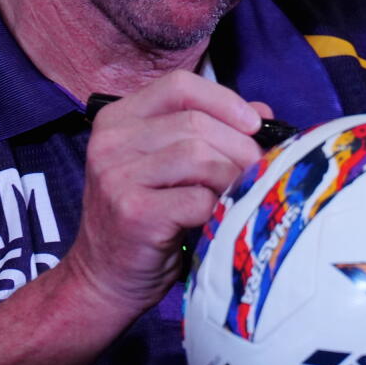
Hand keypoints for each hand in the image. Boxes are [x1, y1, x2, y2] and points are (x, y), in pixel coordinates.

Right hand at [62, 70, 268, 321]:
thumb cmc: (144, 217)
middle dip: (240, 145)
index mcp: (117, 119)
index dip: (224, 100)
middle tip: (260, 169)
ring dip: (233, 177)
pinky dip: (219, 207)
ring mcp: (117, 176)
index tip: (254, 124)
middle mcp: (111, 141)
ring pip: (200, 156)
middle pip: (196, 122)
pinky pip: (197, 198)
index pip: (178, 86)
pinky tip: (218, 217)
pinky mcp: (133, 213)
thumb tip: (262, 111)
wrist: (103, 278)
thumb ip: (207, 131)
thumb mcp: (167, 166)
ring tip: (240, 194)